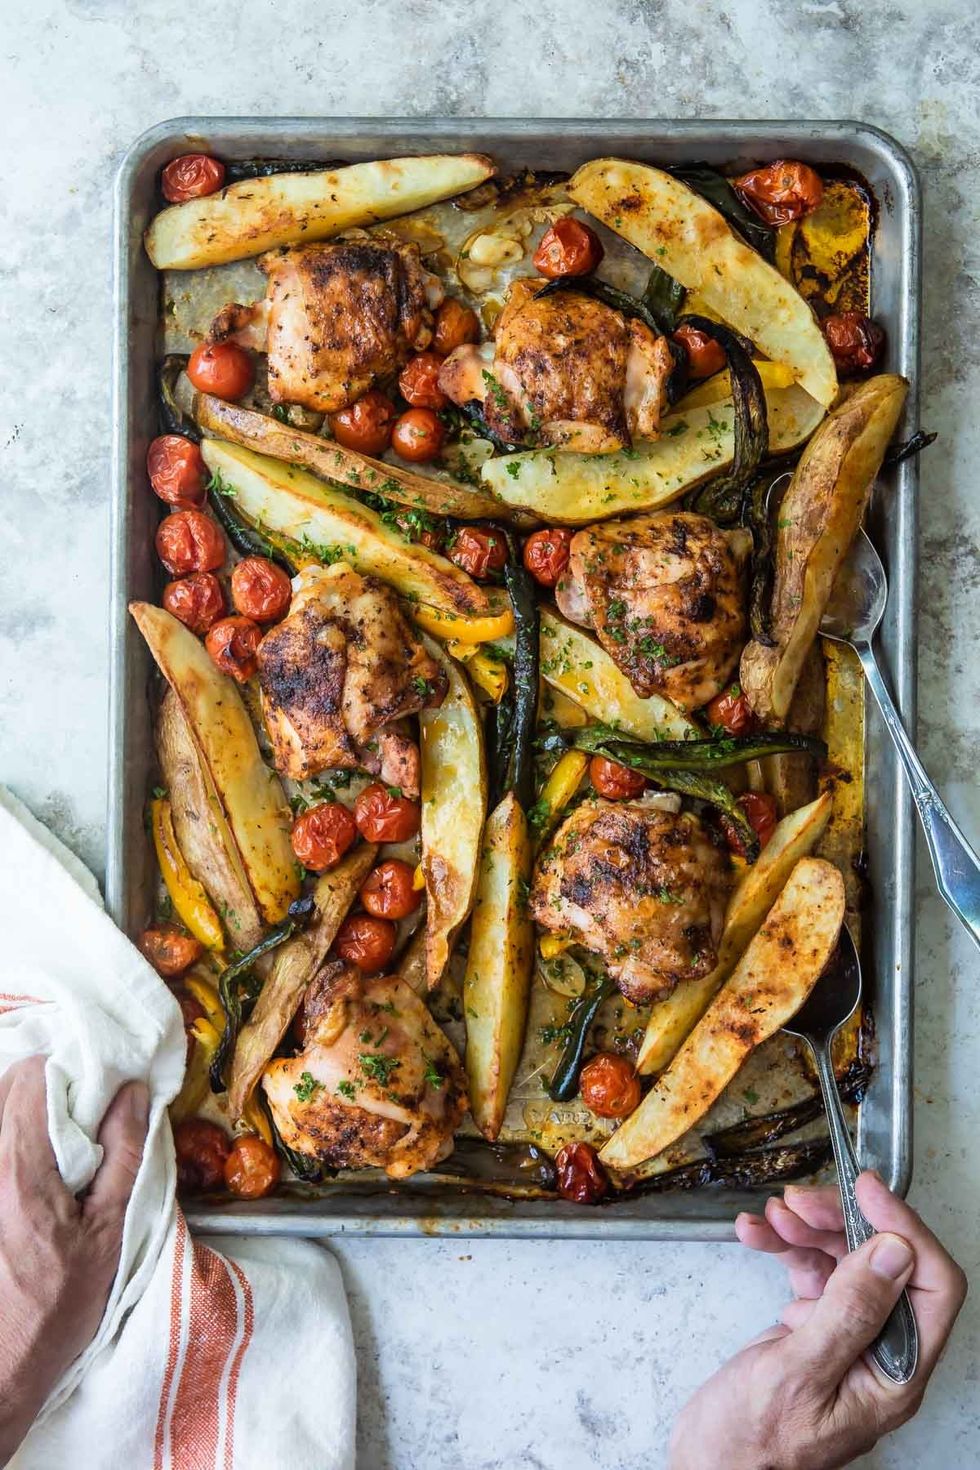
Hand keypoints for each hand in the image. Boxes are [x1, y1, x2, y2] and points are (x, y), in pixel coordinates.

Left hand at [0, 1056, 148, 1463]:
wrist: (2, 1366)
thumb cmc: (59, 1306)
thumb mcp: (109, 1231)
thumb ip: (123, 1154)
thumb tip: (132, 1093)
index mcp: (20, 1169)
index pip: (33, 1076)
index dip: (69, 1067)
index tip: (100, 1084)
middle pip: (8, 1085)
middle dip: (49, 1083)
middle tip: (86, 1110)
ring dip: (28, 1108)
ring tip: (64, 1137)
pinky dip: (14, 1134)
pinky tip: (39, 1164)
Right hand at [669, 1171, 966, 1469]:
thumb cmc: (751, 1447)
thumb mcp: (798, 1374)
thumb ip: (849, 1313)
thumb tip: (895, 1253)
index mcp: (894, 1373)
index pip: (931, 1286)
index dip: (905, 1229)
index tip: (866, 1190)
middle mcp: (878, 1354)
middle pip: (884, 1264)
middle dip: (843, 1221)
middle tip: (801, 1200)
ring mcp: (845, 1341)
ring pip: (844, 1261)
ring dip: (808, 1229)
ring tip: (772, 1216)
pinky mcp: (812, 1331)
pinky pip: (809, 1274)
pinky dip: (784, 1247)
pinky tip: (757, 1235)